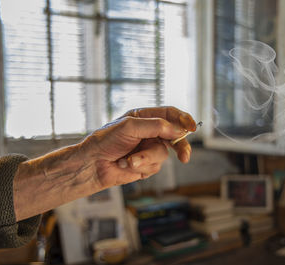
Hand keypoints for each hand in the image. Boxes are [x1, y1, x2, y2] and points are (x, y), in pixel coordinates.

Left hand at [81, 106, 195, 188]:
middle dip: (180, 146)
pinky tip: (125, 164)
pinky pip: (154, 166)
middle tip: (184, 156)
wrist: (92, 164)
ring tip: (129, 160)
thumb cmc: (105, 140)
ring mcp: (148, 149)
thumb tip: (178, 130)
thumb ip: (156, 126)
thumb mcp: (130, 126)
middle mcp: (149, 132)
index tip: (192, 127)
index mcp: (145, 117)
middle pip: (175, 136)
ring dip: (145, 158)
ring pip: (163, 154)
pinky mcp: (146, 165)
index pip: (170, 114)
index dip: (183, 119)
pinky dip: (140, 166)